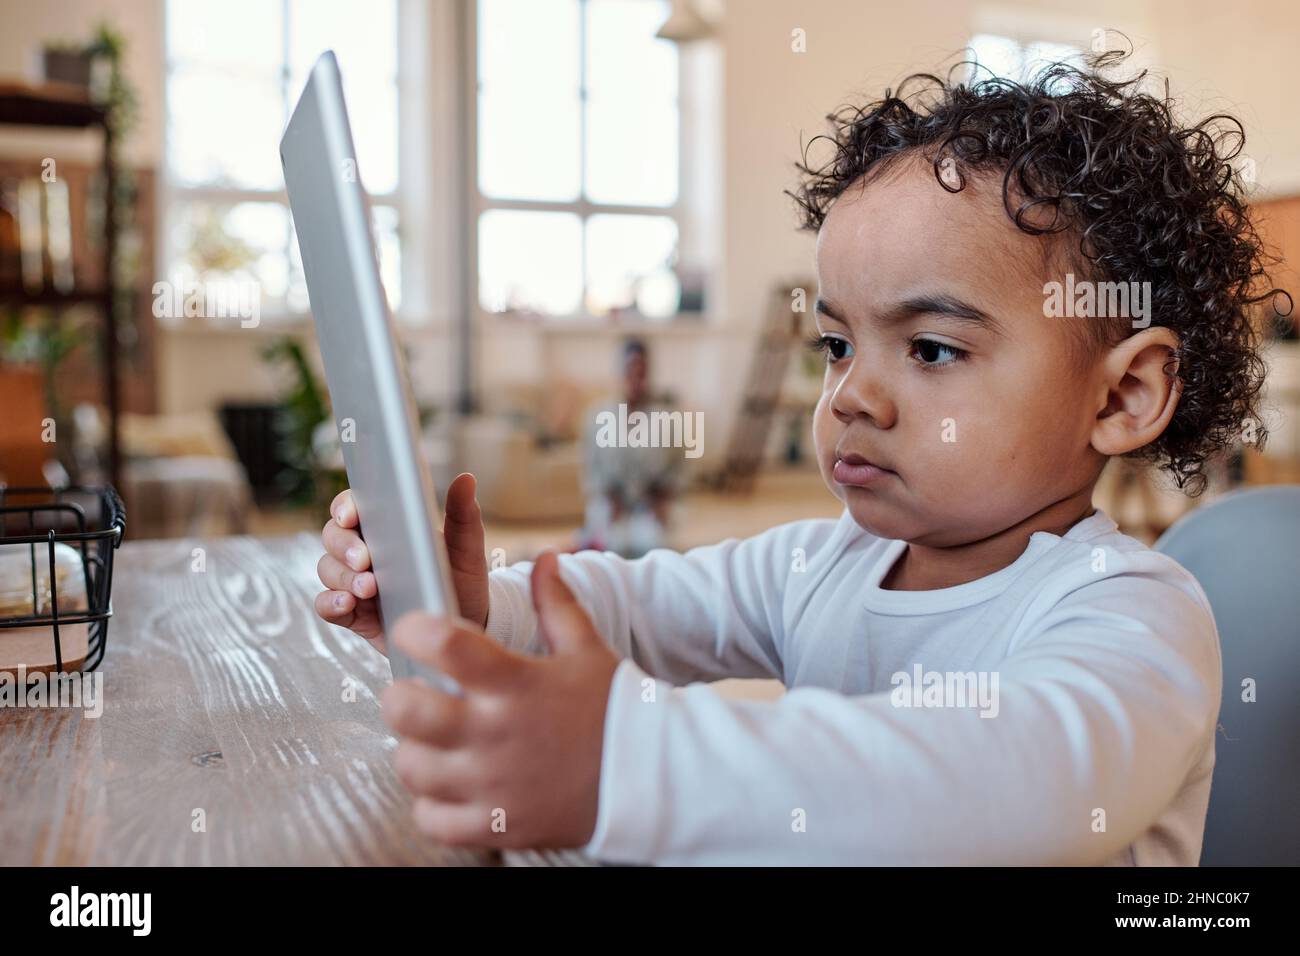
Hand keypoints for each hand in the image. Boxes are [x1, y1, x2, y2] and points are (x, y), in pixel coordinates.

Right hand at [315, 472, 490, 655]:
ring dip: (343, 576)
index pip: (353, 506)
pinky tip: (348, 603)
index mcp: (386, 526)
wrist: (463, 624)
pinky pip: (325, 605)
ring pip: (327, 569)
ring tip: (369, 587)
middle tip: (364, 558)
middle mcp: (364, 551)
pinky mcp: (354, 614)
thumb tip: (466, 479)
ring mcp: (355, 581)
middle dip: (344, 545)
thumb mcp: (466, 549)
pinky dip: (331, 603)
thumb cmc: (461, 580)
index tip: (351, 515)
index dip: (345, 507)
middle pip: (333, 536)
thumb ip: (463, 515)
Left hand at [382, 552, 619, 848]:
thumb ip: (557, 603)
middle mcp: (497, 732)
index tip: (415, 632)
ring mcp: (493, 783)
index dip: (414, 631)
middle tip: (416, 695)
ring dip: (415, 752)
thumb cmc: (613, 709)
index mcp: (516, 682)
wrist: (651, 778)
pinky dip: (431, 805)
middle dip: (401, 697)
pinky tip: (450, 787)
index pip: (443, 643)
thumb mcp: (587, 649)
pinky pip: (431, 819)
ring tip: (435, 743)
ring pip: (411, 767)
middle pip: (406, 710)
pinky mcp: (496, 825)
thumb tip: (545, 558)